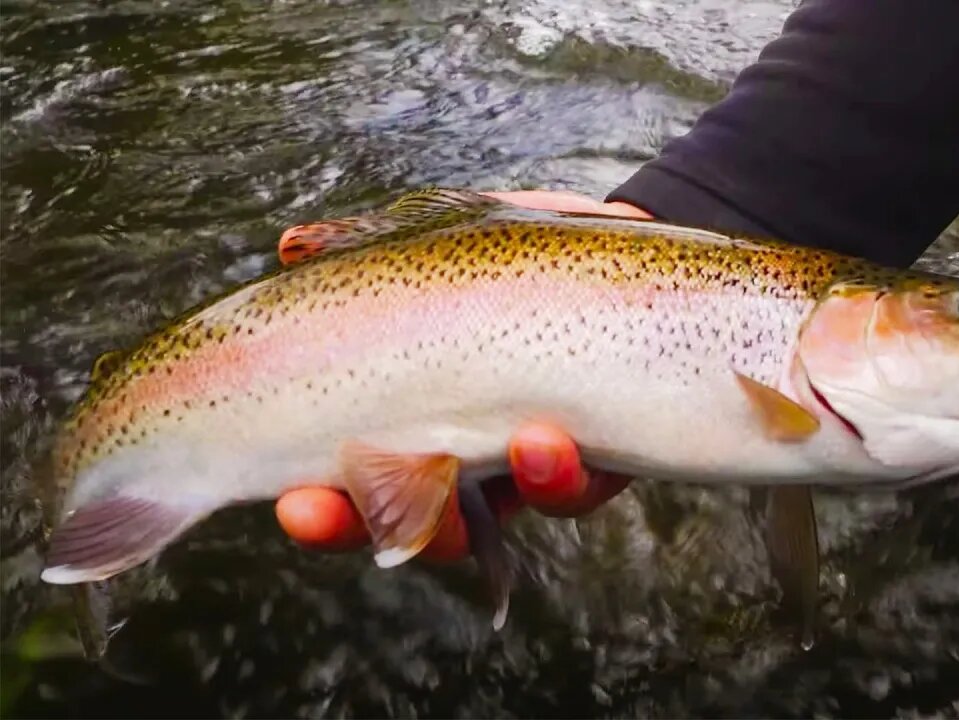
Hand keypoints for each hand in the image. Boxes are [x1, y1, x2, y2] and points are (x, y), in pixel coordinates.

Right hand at [274, 189, 646, 561]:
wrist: (615, 251)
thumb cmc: (509, 260)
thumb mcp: (438, 244)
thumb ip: (369, 251)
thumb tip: (293, 249)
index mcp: (412, 422)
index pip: (354, 482)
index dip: (320, 507)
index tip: (290, 502)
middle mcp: (464, 462)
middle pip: (403, 523)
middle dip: (362, 525)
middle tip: (323, 515)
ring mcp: (526, 469)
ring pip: (488, 522)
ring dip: (463, 512)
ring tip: (450, 467)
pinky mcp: (596, 460)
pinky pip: (575, 491)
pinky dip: (556, 477)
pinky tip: (544, 440)